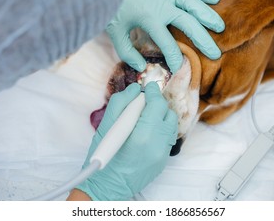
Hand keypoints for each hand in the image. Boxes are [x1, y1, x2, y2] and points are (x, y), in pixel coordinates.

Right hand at [74, 82, 177, 200]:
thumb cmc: (103, 155)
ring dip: (160, 117)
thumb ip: (121, 103)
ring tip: (145, 119)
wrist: (107, 185)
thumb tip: (136, 89)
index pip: (157, 105)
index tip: (148, 87)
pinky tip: (147, 132)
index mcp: (142, 135)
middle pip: (167, 113)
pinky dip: (160, 130)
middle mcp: (157, 144)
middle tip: (143, 105)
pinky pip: (168, 137)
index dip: (153, 92)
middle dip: (157, 105)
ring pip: (170, 125)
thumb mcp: (105, 126)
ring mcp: (163, 154)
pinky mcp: (164, 160)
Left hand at [106, 0, 224, 73]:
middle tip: (215, 53)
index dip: (174, 57)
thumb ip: (127, 52)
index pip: (167, 43)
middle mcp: (163, 6)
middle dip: (202, 40)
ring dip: (207, 15)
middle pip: (188, 24)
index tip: (179, 68)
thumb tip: (140, 68)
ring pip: (193, 4)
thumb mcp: (116, 32)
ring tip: (220, 27)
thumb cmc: (115, 6)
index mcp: (150, 19)